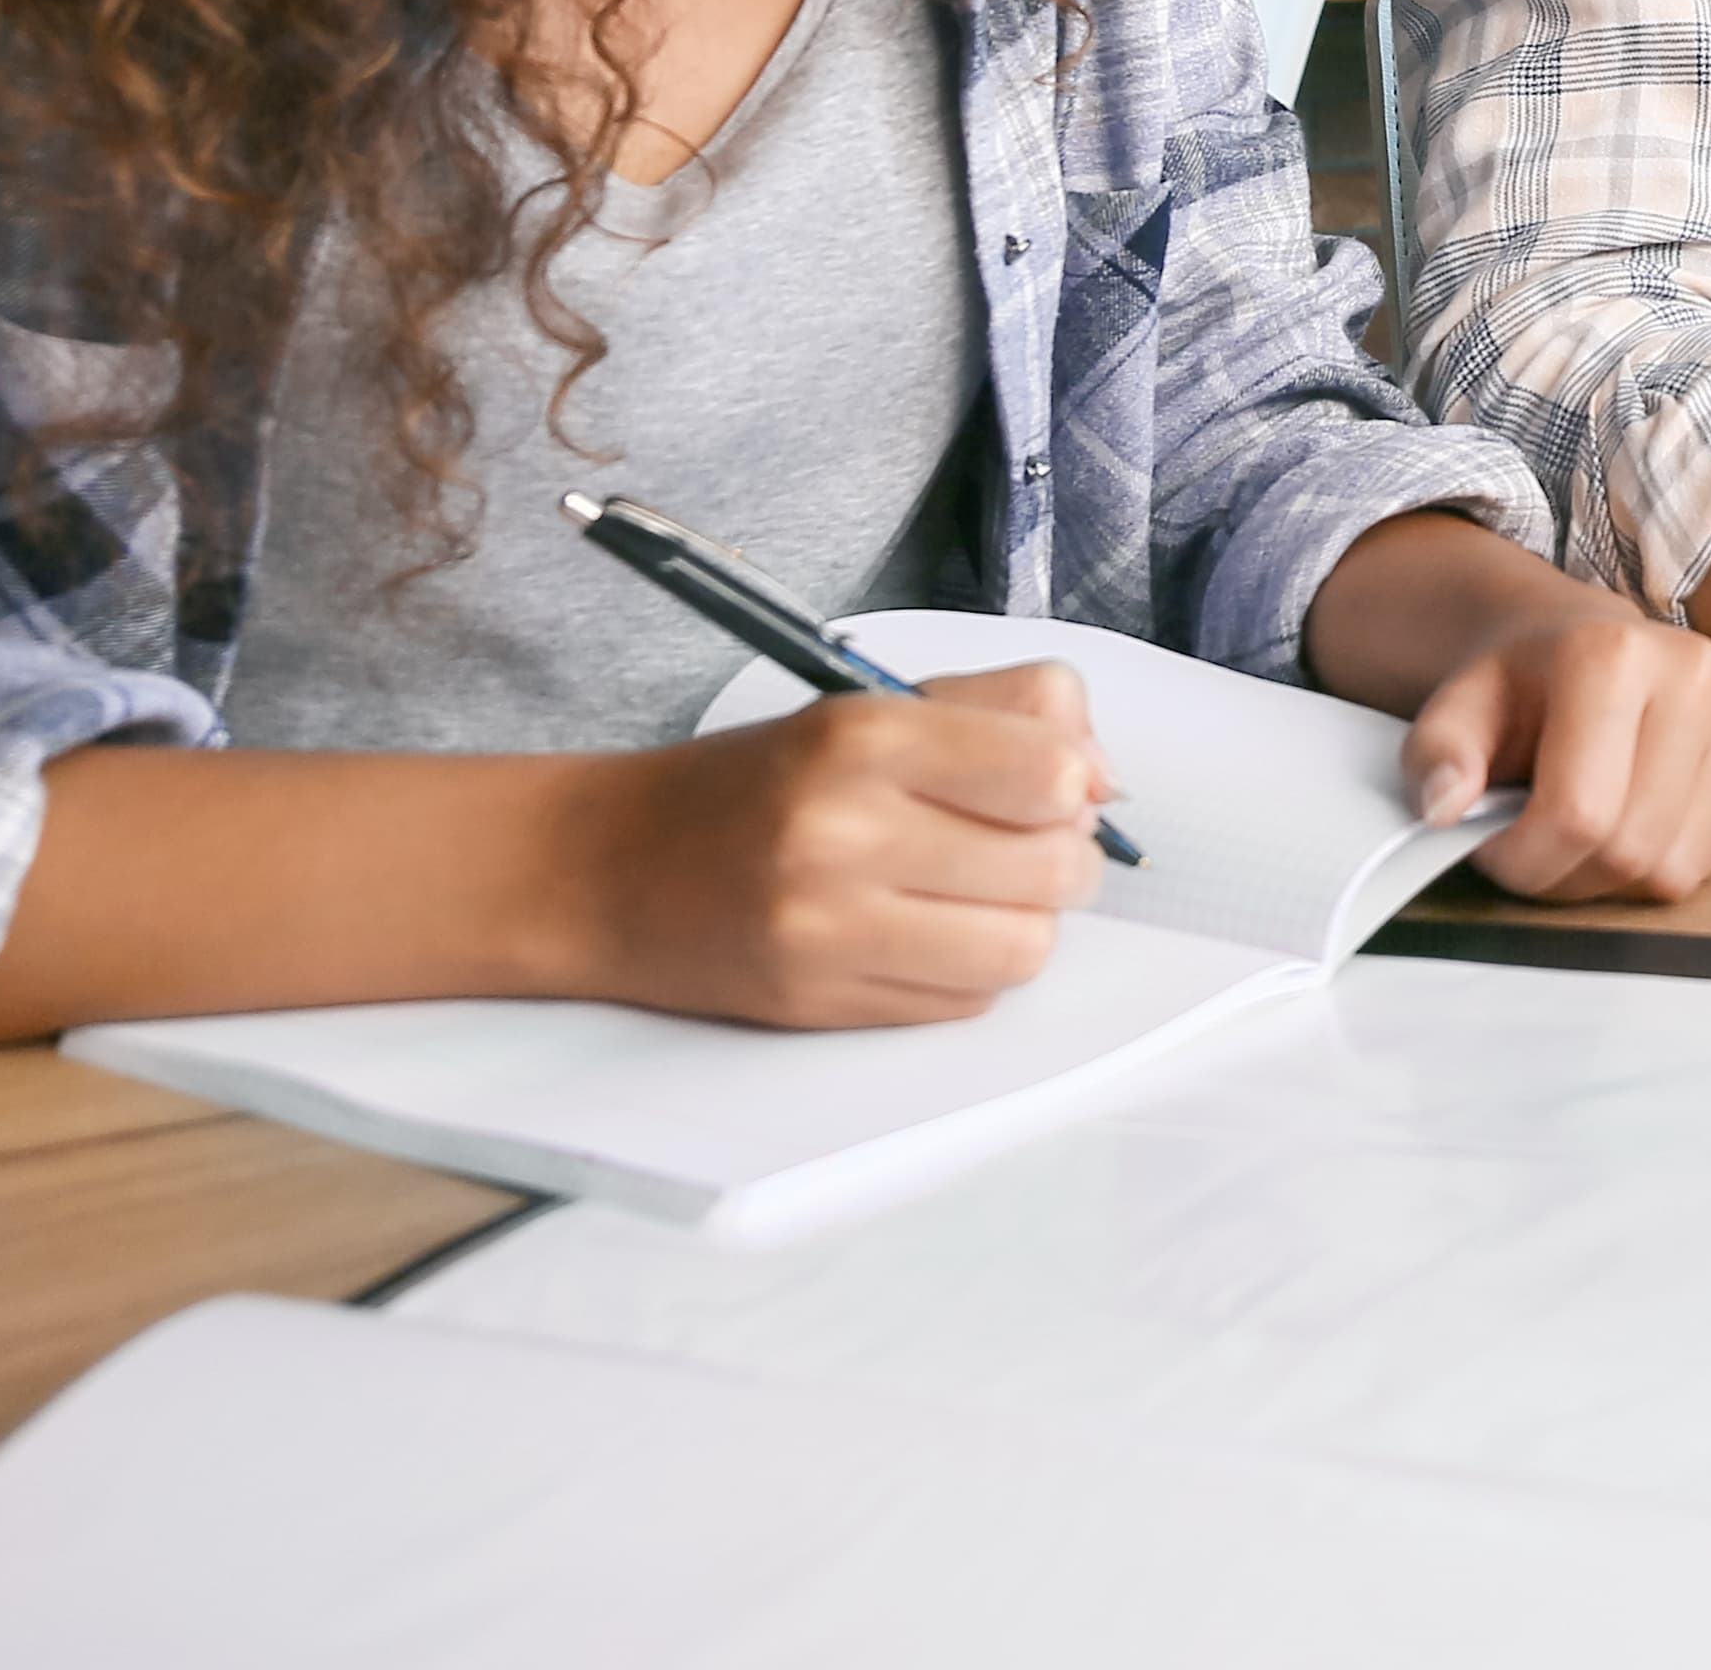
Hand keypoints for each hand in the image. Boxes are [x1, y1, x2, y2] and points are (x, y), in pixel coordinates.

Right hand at [584, 662, 1111, 1028]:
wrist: (604, 868)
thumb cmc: (757, 783)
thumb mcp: (870, 706)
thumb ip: (1005, 714)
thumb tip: (1106, 779)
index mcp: (863, 738)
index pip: (1049, 771)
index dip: (1076, 782)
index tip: (1054, 784)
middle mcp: (844, 834)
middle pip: (1053, 868)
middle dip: (1064, 857)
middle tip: (1026, 844)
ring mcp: (829, 931)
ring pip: (1023, 948)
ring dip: (1027, 922)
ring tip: (985, 894)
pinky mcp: (821, 1005)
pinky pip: (966, 1002)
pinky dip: (972, 971)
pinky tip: (928, 933)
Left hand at [1401, 606, 1710, 902]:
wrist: (1580, 640)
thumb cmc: (1519, 682)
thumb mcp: (1454, 708)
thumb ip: (1437, 755)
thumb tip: (1445, 807)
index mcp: (1611, 653)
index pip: (1579, 813)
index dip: (1525, 860)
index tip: (1492, 849)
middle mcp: (1691, 671)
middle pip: (1630, 848)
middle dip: (1565, 876)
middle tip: (1531, 847)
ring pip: (1675, 868)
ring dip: (1612, 877)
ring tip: (1578, 830)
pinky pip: (1710, 859)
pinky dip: (1658, 861)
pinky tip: (1627, 815)